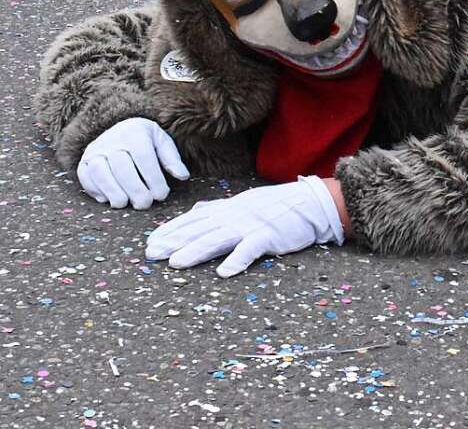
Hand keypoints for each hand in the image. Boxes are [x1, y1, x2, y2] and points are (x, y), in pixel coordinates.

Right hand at [78, 117, 189, 209]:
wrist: (120, 128)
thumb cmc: (146, 140)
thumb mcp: (162, 143)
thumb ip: (172, 159)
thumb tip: (183, 176)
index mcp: (135, 132)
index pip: (143, 156)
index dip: (152, 178)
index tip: (161, 195)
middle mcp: (112, 139)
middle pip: (121, 166)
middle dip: (134, 188)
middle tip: (144, 204)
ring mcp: (95, 149)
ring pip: (100, 171)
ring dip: (112, 191)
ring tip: (124, 204)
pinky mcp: (84, 160)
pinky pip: (85, 175)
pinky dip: (94, 189)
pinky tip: (106, 200)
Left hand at [145, 176, 343, 277]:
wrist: (310, 203)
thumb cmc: (277, 205)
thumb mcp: (245, 202)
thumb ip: (221, 207)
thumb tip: (198, 209)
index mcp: (228, 209)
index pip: (193, 219)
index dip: (170, 230)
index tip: (150, 242)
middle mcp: (234, 216)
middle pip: (199, 230)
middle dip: (173, 242)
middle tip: (151, 255)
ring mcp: (250, 225)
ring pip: (217, 239)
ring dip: (196, 250)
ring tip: (176, 263)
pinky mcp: (268, 237)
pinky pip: (250, 249)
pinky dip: (237, 260)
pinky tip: (224, 272)